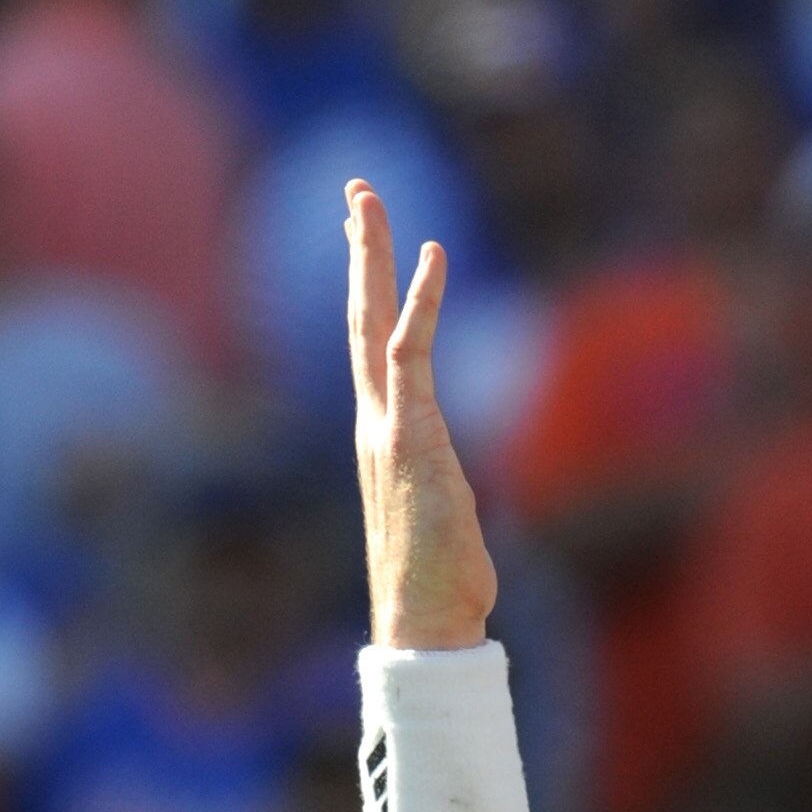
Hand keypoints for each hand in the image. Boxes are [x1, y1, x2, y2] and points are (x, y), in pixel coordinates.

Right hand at [345, 179, 496, 650]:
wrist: (424, 621)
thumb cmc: (439, 586)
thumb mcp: (443, 523)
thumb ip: (443, 494)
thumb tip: (454, 507)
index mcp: (382, 439)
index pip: (374, 349)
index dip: (373, 291)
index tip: (369, 241)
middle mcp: (375, 424)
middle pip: (362, 318)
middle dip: (360, 252)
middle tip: (356, 191)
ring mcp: (387, 428)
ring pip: (374, 321)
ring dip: (371, 256)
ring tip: (367, 199)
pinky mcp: (411, 436)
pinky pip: (412, 353)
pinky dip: (422, 302)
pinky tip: (433, 254)